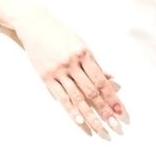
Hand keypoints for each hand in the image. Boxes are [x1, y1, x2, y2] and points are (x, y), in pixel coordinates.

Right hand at [15, 8, 125, 137]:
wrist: (35, 25)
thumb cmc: (61, 35)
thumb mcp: (81, 44)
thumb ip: (95, 63)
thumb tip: (111, 78)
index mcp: (84, 54)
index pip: (101, 80)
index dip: (112, 97)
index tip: (120, 111)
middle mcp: (72, 63)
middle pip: (92, 91)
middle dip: (104, 109)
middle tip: (115, 125)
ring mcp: (58, 71)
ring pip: (77, 97)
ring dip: (90, 115)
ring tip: (100, 129)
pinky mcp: (46, 76)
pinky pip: (61, 96)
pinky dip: (71, 110)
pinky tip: (80, 121)